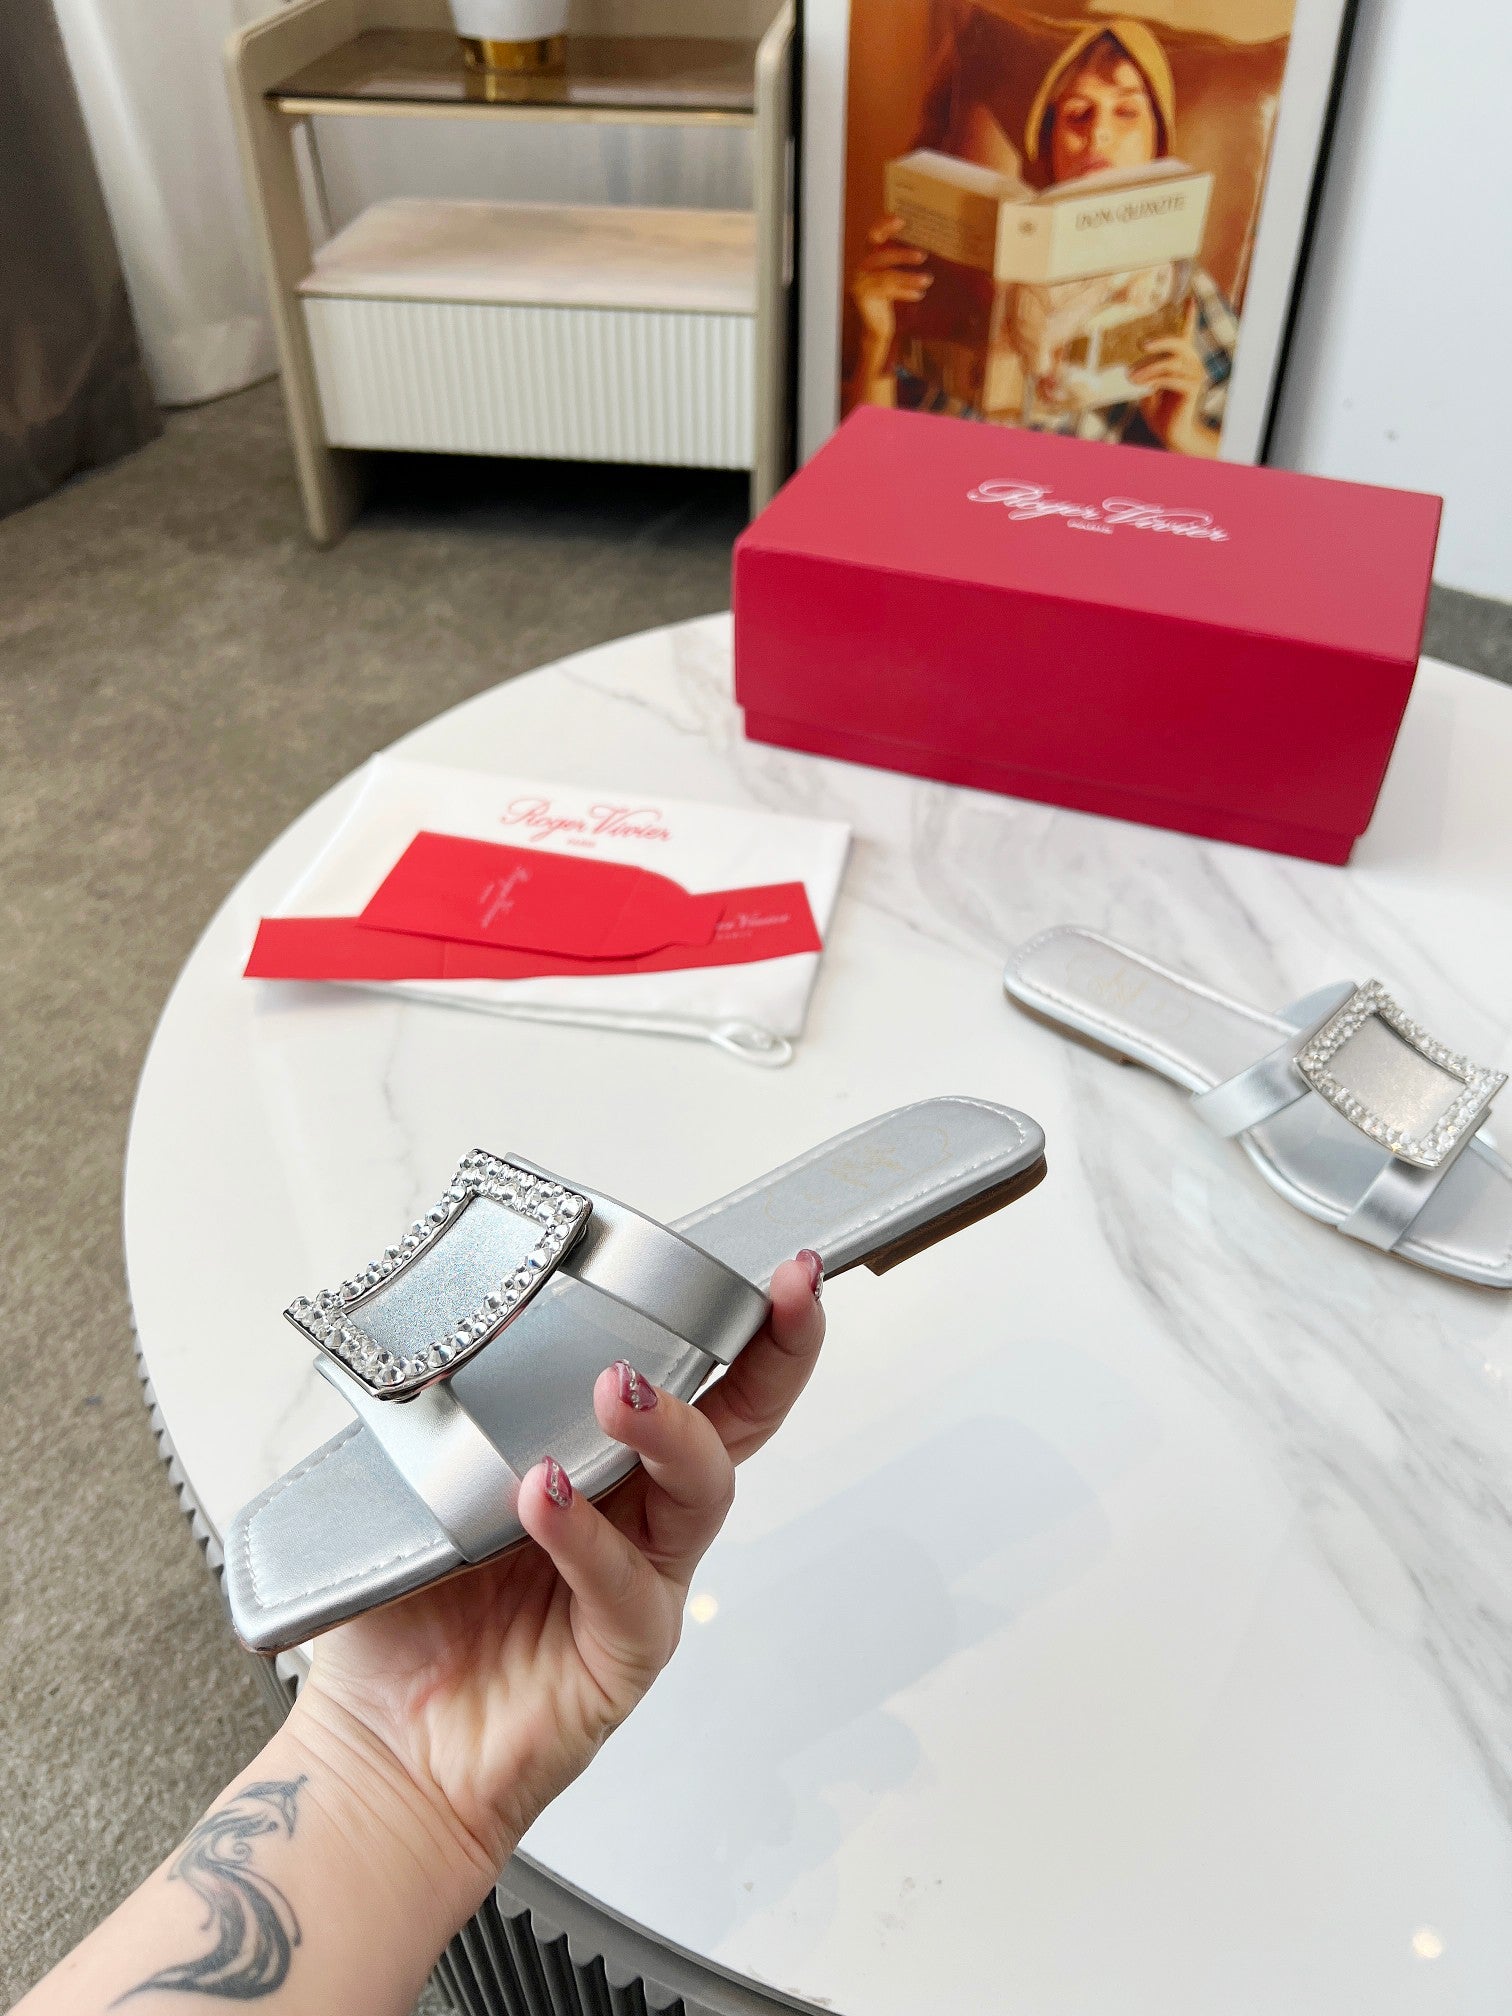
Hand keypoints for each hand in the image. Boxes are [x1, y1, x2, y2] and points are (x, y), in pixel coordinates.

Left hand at [289, 1255, 826, 1916]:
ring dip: (670, 1429)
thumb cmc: (407, 1619)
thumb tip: (428, 1311)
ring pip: (698, 1491)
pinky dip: (585, 1536)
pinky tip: (544, 1497)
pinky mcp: (622, 1653)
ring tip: (622, 1388)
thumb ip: (441, 1408)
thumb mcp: (415, 1483)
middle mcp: (640, 1515)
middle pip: (739, 1422)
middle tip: (782, 1292)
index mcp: (604, 1461)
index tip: (777, 1266)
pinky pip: (622, 1585)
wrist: (379, 1752)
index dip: (741, 1322)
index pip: (692, 1378)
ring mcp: (641, 1582)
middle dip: (774, 1351)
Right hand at [849, 215, 930, 405]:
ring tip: (927, 280)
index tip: (901, 218)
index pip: (872, 236)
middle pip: (880, 255)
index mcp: (867, 258)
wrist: (877, 330)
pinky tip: (919, 294)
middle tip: (923, 255)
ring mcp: (859, 283)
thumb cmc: (889, 301)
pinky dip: (905, 291)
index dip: (884, 225)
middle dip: (901, 255)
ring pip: (886, 276)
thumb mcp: (895, 278)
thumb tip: (925, 246)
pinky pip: (887, 291)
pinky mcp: (863, 298)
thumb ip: (900, 263)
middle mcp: (860, 268)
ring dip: (908, 277)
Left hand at [1129, 302, 1218, 457]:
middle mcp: (1192, 363)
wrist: (1170, 431)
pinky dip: (1154, 380)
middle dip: (1161, 340)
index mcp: (1182, 359)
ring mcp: (1194, 375)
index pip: (1187, 333)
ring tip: (1130, 377)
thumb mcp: (1146, 385)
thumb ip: (1143, 371)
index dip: (1189, 316)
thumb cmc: (1158, 408)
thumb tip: (1128, 363)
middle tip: (1141, 344)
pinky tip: (1142, 386)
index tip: (1189, 298)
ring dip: (1148, 369)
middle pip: (1179, 343)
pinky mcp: (1192, 388)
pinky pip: (1171, 378)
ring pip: (1171, 362)